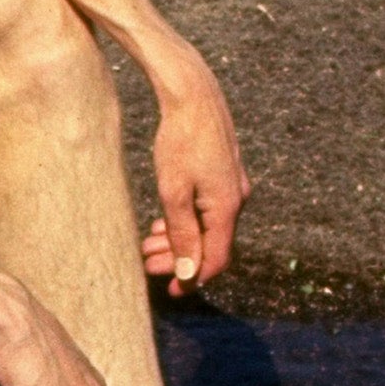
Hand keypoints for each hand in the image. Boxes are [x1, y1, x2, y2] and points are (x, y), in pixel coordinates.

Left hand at [142, 48, 249, 295]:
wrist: (192, 94)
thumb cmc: (180, 140)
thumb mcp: (174, 192)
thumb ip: (183, 233)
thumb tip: (190, 271)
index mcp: (227, 207)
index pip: (216, 258)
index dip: (194, 278)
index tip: (171, 291)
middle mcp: (237, 199)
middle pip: (211, 243)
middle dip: (179, 258)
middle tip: (147, 264)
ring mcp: (232, 184)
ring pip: (207, 225)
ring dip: (179, 239)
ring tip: (148, 245)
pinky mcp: (223, 172)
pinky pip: (207, 208)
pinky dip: (186, 219)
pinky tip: (163, 221)